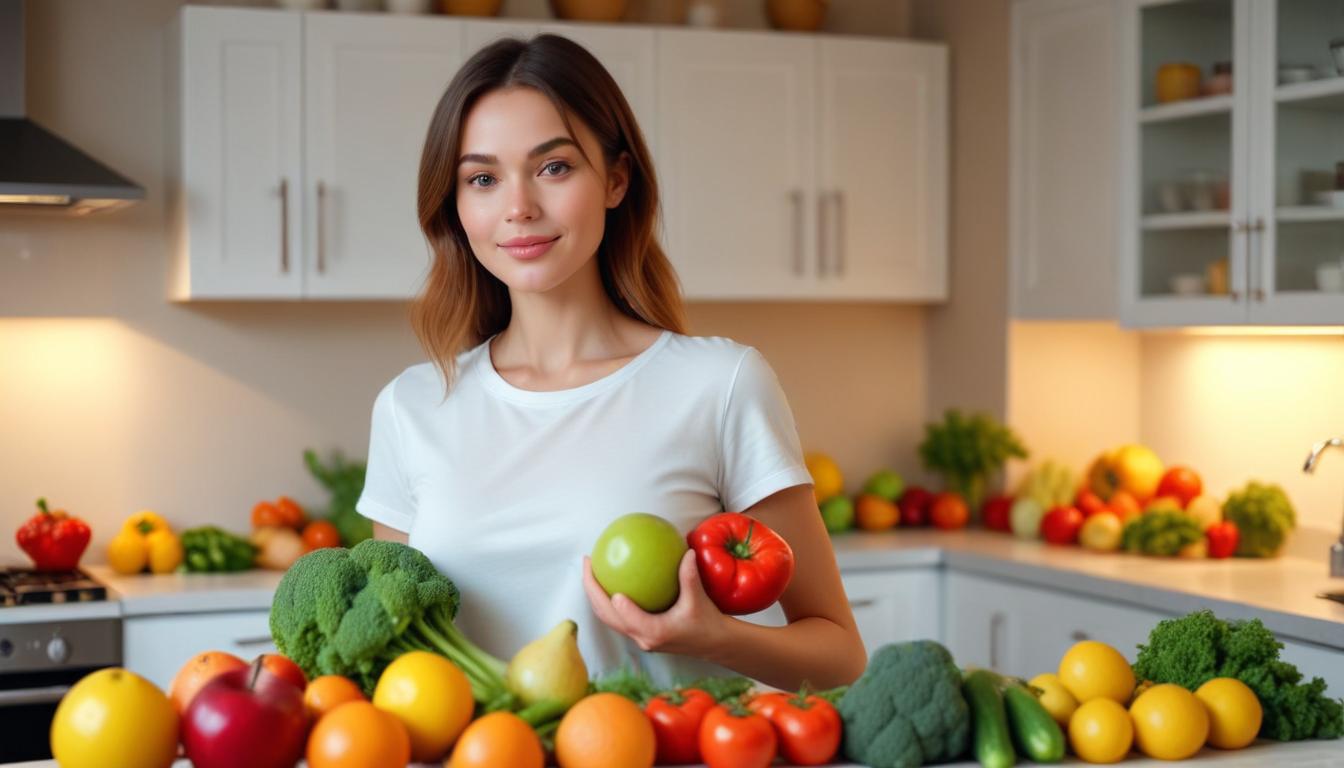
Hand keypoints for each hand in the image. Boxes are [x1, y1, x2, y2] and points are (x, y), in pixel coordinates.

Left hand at [582, 549, 727, 656]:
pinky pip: (618, 617)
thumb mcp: (699, 599)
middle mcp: (642, 638)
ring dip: (596, 596)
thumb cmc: (707, 623)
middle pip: (607, 616)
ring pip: (609, 618)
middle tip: (587, 563)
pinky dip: (609, 600)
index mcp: (653, 631)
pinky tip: (611, 580)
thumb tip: (685, 551)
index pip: (623, 615)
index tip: (599, 574)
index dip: (608, 598)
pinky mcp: (642, 634)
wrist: (713, 644)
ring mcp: (640, 638)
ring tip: (591, 570)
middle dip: (592, 591)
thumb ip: (689, 576)